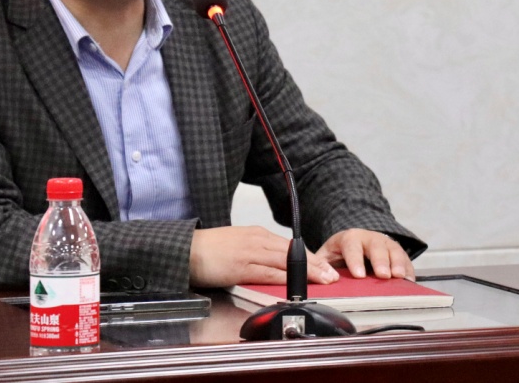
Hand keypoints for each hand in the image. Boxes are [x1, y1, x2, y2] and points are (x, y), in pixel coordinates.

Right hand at [189, 226, 339, 287]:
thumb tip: (274, 266)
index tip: (324, 266)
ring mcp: (250, 253)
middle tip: (331, 275)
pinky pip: (266, 272)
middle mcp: (257, 240)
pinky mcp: (240, 266)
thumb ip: (258, 253)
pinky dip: (283, 278)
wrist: (187, 249)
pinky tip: (294, 283)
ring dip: (305, 271)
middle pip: (292, 253)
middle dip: (314, 264)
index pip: (290, 246)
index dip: (309, 257)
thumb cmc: (210, 249)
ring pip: (284, 261)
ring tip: (322, 279)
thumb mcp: (239, 244)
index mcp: (257, 235)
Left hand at [316, 229, 414, 279]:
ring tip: (399, 277)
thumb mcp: (326, 256)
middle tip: (383, 275)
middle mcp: (369, 238)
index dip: (355, 260)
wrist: (354, 242)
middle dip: (380, 261)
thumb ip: (320, 266)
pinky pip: (405, 259)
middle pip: (376, 246)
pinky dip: (408, 270)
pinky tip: (409, 281)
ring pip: (394, 250)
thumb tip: (324, 279)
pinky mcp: (396, 253)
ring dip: (398, 263)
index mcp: (350, 238)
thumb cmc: (339, 253)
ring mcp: (385, 244)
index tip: (358, 275)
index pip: (352, 247)